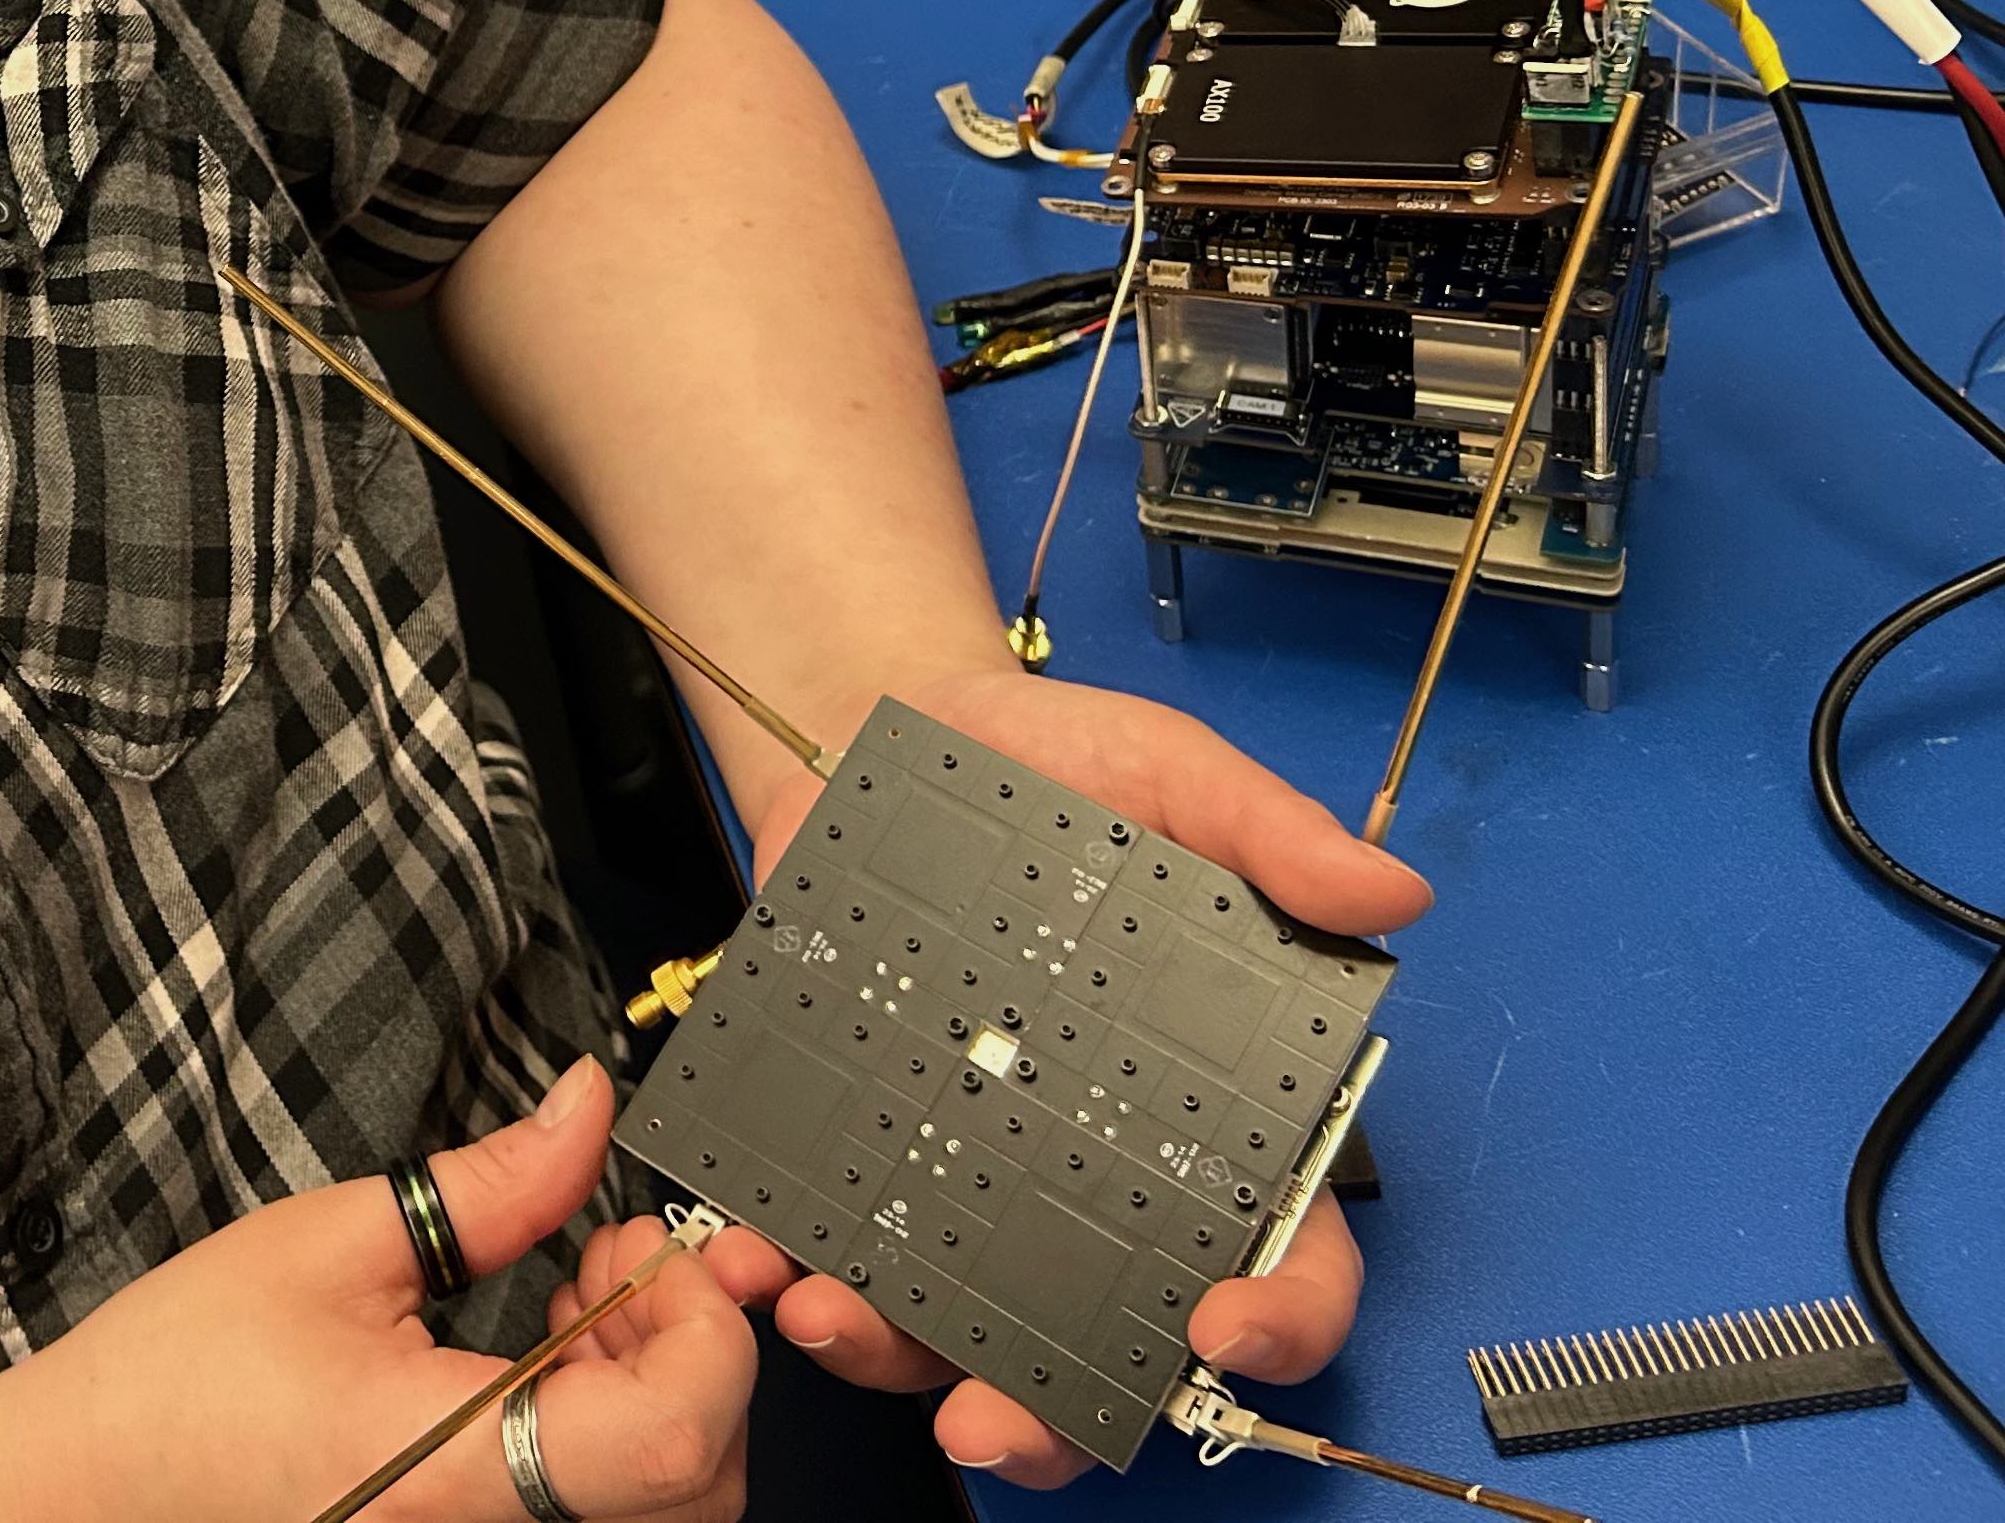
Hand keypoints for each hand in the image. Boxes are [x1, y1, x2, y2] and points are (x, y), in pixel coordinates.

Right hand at [4, 1056, 791, 1520]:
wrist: (94, 1488)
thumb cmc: (180, 1381)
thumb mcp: (330, 1243)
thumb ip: (488, 1186)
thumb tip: (588, 1111)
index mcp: (453, 1465)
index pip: (672, 1438)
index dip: (703, 1334)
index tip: (651, 1254)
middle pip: (700, 1485)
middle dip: (690, 1354)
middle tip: (608, 1261)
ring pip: (665, 1510)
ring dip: (657, 1399)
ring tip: (564, 1313)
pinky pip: (600, 1521)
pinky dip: (609, 1444)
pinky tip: (542, 1377)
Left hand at [711, 661, 1432, 1490]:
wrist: (872, 722)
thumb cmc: (1049, 763)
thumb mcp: (1168, 772)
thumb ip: (1271, 835)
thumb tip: (1391, 890)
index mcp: (1207, 1114)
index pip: (1281, 1256)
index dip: (1276, 1321)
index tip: (1218, 1334)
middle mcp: (1093, 1171)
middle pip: (1104, 1346)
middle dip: (1051, 1414)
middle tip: (988, 1419)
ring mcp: (968, 1169)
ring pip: (951, 1322)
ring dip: (890, 1351)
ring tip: (826, 1316)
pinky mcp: (858, 1141)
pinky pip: (829, 1237)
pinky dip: (783, 1264)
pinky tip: (748, 1254)